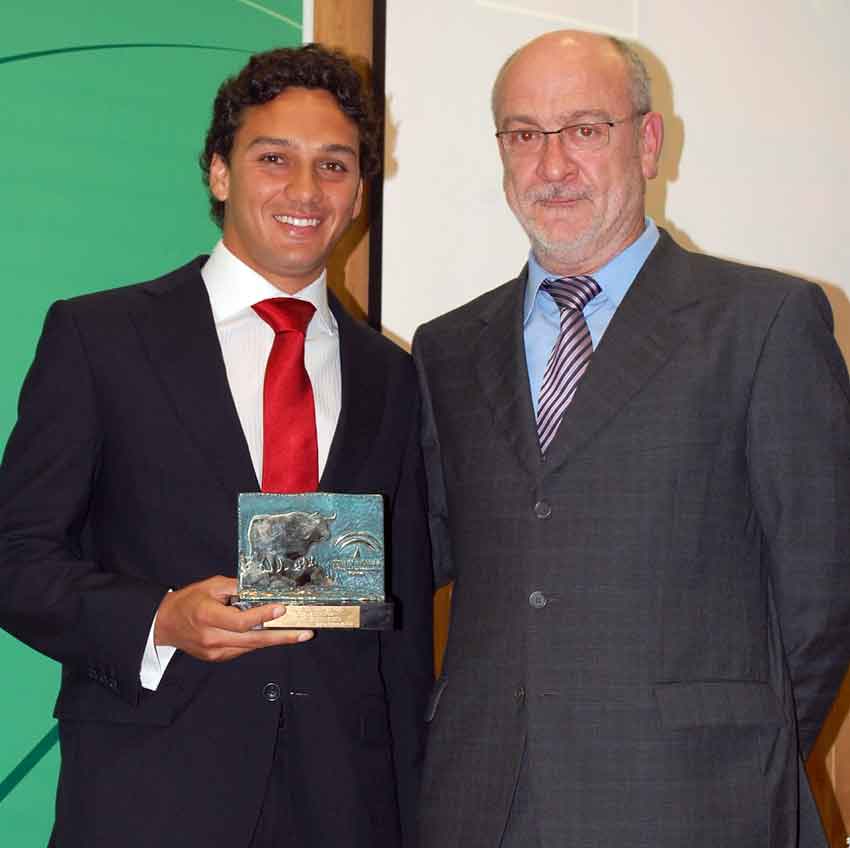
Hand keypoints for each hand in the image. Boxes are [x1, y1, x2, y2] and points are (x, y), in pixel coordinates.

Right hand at [153, 575, 312, 660]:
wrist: (165, 624)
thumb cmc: (188, 601)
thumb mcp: (211, 585)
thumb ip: (236, 588)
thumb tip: (260, 589)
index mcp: (208, 617)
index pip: (241, 621)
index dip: (263, 616)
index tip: (282, 609)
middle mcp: (212, 637)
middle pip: (253, 640)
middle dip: (282, 637)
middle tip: (305, 634)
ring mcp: (215, 651)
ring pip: (251, 646)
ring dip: (275, 640)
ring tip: (298, 634)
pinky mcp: (218, 657)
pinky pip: (244, 649)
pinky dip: (259, 641)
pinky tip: (273, 635)